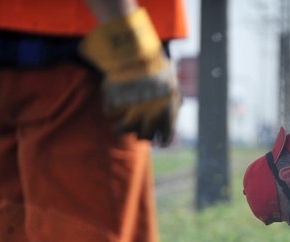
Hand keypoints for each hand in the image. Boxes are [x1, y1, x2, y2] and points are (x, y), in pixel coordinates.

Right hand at [79, 7, 179, 144]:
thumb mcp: (172, 82)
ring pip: (123, 130)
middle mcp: (149, 116)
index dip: (163, 140)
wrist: (136, 52)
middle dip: (142, 133)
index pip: (166, 137)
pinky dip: (111, 111)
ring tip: (119, 125)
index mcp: (166, 113)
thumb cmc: (157, 66)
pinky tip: (113, 104)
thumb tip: (179, 106)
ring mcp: (129, 111)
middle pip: (144, 137)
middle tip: (139, 128)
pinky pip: (110, 114)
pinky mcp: (113, 103)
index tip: (160, 141)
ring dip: (121, 128)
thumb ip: (174, 99)